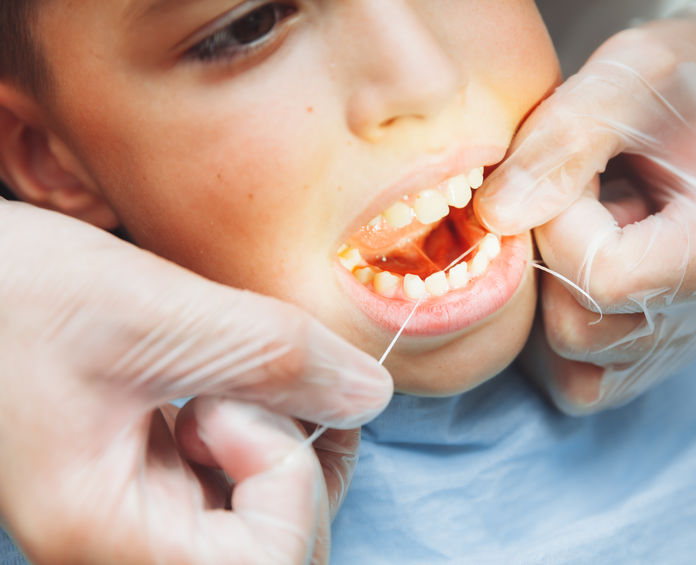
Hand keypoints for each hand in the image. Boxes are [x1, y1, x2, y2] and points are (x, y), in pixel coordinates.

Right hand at [0, 202, 391, 563]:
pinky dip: (264, 432)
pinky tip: (239, 382)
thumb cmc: (17, 294)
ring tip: (258, 377)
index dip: (288, 480)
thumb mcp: (154, 314)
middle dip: (303, 465)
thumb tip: (370, 392)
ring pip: (266, 520)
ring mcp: (139, 514)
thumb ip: (273, 356)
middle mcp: (122, 542)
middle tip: (280, 384)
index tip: (239, 398)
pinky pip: (237, 482)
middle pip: (275, 552)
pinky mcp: (151, 477)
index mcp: (103, 532)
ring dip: (291, 446)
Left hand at [475, 3, 695, 414]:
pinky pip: (578, 381)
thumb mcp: (626, 75)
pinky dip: (555, 332)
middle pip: (579, 328)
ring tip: (590, 228)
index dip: (556, 224)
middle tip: (578, 198)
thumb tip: (494, 220)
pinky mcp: (656, 357)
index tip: (572, 174)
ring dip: (552, 290)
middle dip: (550, 257)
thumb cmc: (681, 82)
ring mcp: (691, 344)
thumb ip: (559, 143)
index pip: (602, 278)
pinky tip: (577, 268)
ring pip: (570, 359)